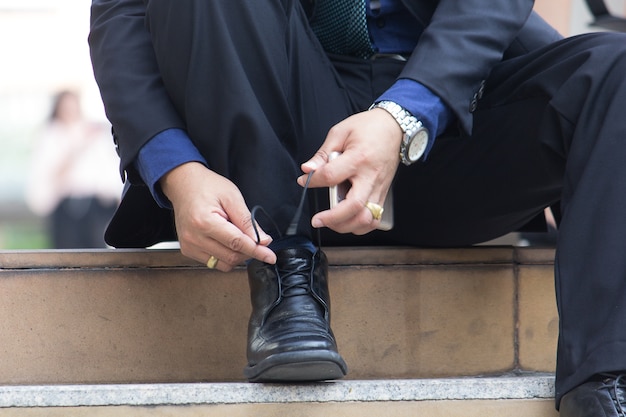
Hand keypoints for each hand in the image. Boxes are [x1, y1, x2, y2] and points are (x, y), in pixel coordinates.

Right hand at [161, 162, 276, 270]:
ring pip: (223, 264)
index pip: (237, 243)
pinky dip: (225, 256)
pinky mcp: (188, 250)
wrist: (183, 184)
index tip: (270, 256)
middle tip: (255, 239)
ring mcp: (189, 246)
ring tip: (236, 235)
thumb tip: (263, 240)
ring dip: (237, 255)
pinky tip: (225, 241)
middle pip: (231, 257)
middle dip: (249, 251)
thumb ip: (247, 221)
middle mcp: (193, 237)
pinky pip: (214, 263)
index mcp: (204, 221)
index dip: (256, 251)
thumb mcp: (232, 197)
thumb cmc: (206, 186)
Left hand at [297, 108, 402, 234]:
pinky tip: (348, 220)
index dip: (313, 181)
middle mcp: (370, 177)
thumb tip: (307, 169)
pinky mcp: (383, 194)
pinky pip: (374, 219)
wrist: (394, 127)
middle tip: (317, 220)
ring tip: (331, 222)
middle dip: (332, 218)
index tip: (304, 181)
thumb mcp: (340, 132)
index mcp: (358, 158)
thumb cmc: (368, 128)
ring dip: (347, 226)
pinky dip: (360, 225)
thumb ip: (323, 154)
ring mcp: (379, 188)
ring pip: (366, 219)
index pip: (331, 176)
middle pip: (353, 206)